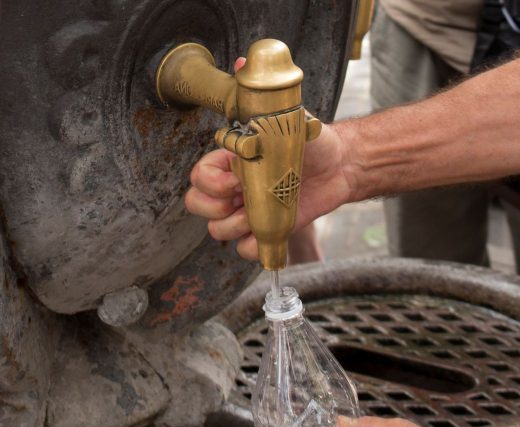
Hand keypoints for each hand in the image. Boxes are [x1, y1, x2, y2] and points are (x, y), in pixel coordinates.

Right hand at [185, 59, 356, 259]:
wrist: (341, 164)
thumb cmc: (311, 140)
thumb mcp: (285, 116)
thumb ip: (261, 98)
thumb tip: (243, 63)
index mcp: (231, 162)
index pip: (198, 177)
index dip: (209, 184)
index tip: (236, 179)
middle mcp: (235, 188)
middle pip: (198, 205)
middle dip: (213, 209)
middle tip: (240, 200)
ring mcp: (249, 210)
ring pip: (218, 231)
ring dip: (234, 228)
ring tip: (259, 216)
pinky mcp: (267, 229)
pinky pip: (246, 249)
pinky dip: (254, 247)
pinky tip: (269, 232)